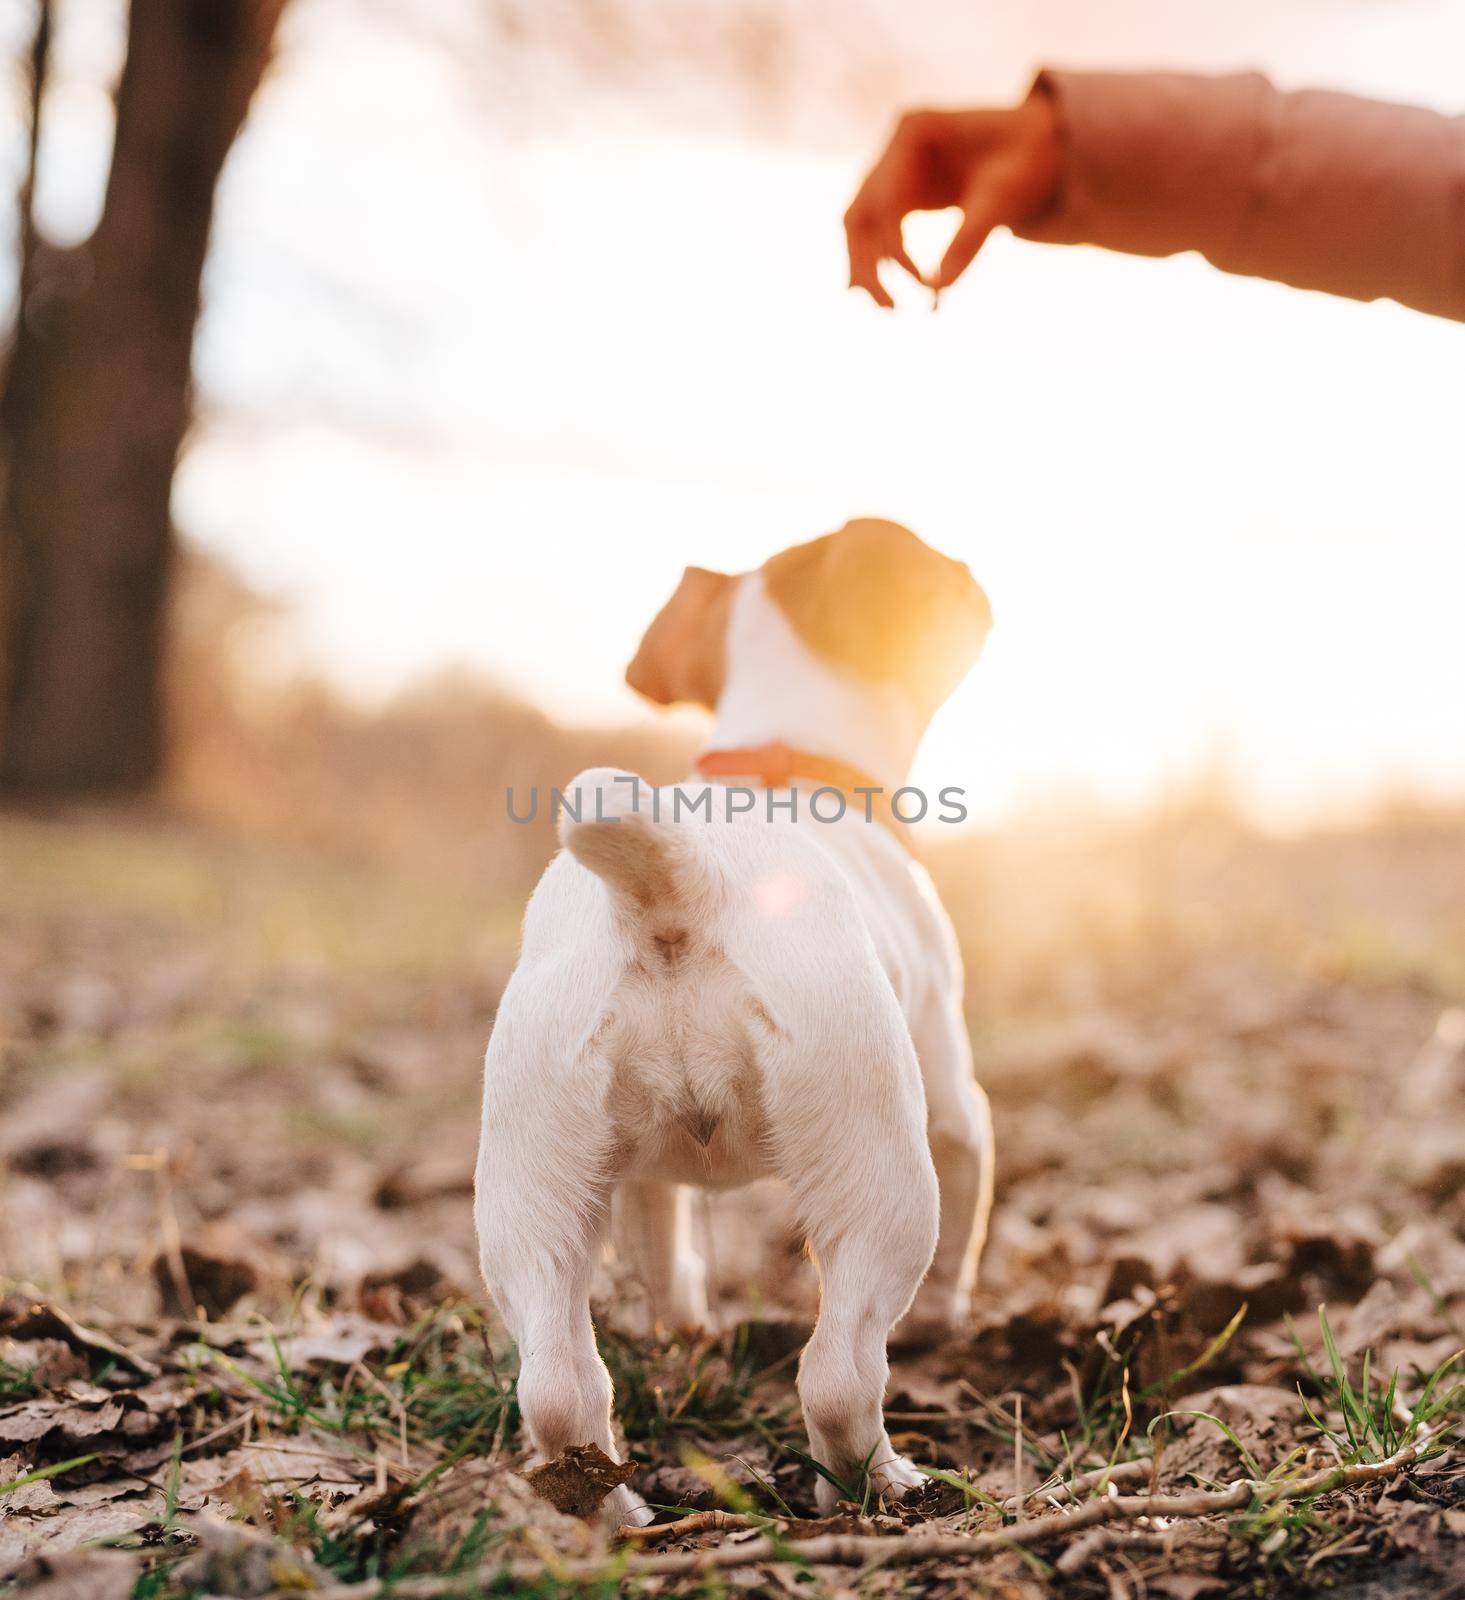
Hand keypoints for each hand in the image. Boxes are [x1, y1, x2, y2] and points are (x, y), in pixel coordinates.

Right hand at [843, 91, 1060, 305]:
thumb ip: (971, 237)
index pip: (886, 195)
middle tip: (889, 307)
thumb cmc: (1027, 159)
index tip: (922, 282)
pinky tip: (888, 294)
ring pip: (862, 227)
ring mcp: (895, 170)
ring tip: (889, 308)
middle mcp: (895, 147)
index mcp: (914, 129)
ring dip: (868, 268)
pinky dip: (882, 263)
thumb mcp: (1004, 196)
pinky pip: (879, 233)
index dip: (895, 243)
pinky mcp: (903, 193)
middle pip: (860, 212)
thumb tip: (941, 289)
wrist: (1041, 146)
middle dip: (868, 262)